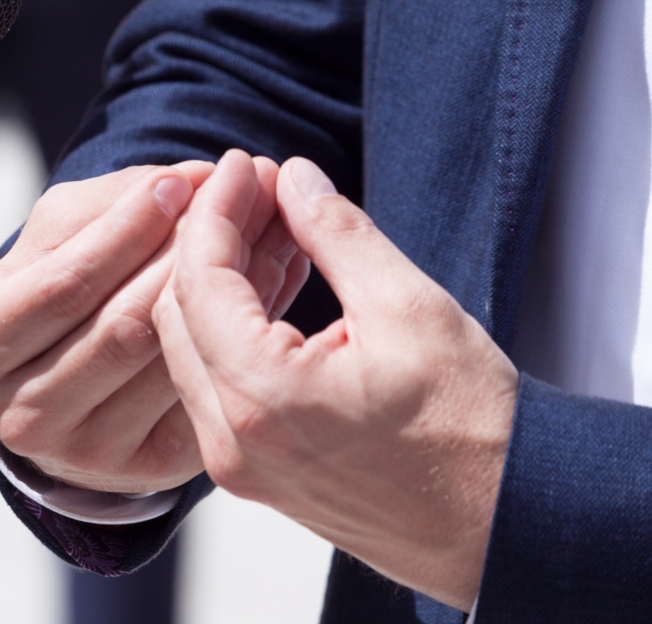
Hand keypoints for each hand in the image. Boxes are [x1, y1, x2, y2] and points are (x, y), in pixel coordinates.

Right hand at [0, 160, 291, 492]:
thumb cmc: (52, 287)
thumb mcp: (55, 237)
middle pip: (122, 324)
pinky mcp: (147, 469)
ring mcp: (84, 451)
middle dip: (190, 250)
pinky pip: (203, 390)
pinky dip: (246, 327)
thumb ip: (113, 201)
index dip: (123, 230)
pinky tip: (276, 274)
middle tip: (245, 192)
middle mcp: (20, 414)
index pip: (62, 284)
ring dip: (234, 283)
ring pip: (169, 358)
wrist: (58, 380)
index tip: (177, 181)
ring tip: (271, 222)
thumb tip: (194, 178)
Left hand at [152, 151, 518, 609]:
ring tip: (268, 218)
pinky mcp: (252, 471)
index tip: (241, 163)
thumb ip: (337, 234)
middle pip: (177, 311)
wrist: (509, 523)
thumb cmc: (474, 431)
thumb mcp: (409, 307)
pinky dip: (228, 324)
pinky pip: (211, 382)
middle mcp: (232, 440)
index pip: (199, 280)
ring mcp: (236, 464)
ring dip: (217, 278)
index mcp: (264, 400)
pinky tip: (269, 275)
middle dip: (210, 237)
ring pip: (189, 346)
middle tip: (256, 185)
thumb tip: (294, 178)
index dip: (215, 209)